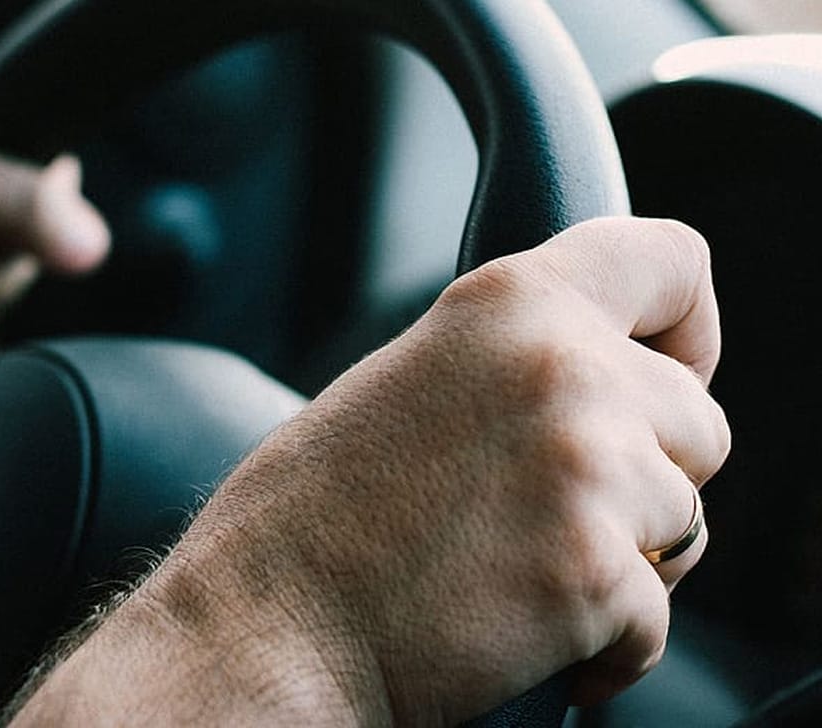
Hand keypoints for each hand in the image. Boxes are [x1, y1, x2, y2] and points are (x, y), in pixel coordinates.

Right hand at [9, 217, 729, 725]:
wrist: (262, 626)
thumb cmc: (308, 516)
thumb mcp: (408, 380)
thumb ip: (511, 363)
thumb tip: (595, 388)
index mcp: (508, 305)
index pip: (673, 263)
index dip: (687, 327)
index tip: (670, 371)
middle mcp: (563, 370)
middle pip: (699, 420)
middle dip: (648, 473)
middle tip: (555, 510)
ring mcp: (587, 473)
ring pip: (686, 522)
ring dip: (626, 556)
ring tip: (521, 571)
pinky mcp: (595, 579)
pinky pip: (656, 617)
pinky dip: (604, 640)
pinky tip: (523, 631)